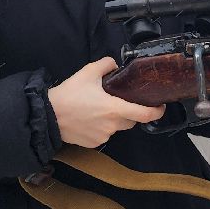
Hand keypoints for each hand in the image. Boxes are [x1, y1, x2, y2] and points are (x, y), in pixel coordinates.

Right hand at [47, 57, 163, 147]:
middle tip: (117, 101)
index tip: (161, 107)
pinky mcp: (94, 143)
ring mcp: (103, 136)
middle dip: (129, 112)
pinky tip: (89, 119)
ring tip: (97, 109)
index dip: (157, 112)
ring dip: (113, 120)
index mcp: (114, 109)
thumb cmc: (68, 95)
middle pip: (131, 120)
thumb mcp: (88, 72)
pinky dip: (101, 128)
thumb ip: (107, 65)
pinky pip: (104, 135)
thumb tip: (115, 65)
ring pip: (116, 128)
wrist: (48, 115)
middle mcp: (112, 126)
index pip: (144, 114)